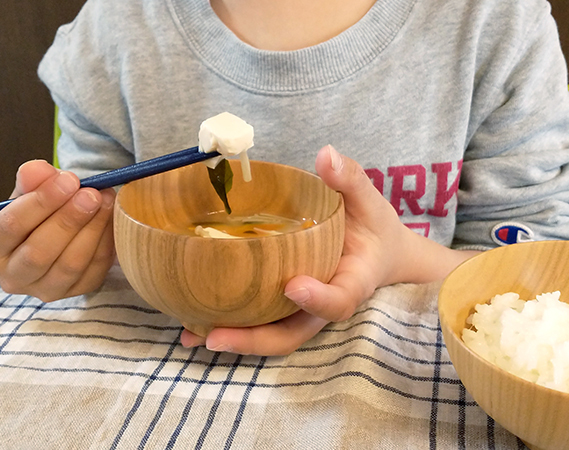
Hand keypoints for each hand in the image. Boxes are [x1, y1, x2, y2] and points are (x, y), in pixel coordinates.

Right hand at [0, 160, 115, 301]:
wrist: (63, 229)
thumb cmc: (42, 209)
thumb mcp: (33, 190)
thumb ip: (33, 179)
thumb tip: (37, 170)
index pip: (10, 226)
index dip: (41, 201)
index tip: (68, 180)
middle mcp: (13, 277)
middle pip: (39, 252)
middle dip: (69, 219)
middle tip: (91, 194)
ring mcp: (46, 290)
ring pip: (70, 264)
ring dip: (92, 229)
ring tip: (106, 201)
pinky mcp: (77, 292)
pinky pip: (95, 269)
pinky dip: (106, 241)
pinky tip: (112, 218)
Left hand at [181, 145, 476, 354]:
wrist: (378, 255)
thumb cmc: (372, 228)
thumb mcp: (368, 202)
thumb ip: (349, 180)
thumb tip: (326, 154)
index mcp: (351, 283)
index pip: (338, 302)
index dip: (317, 299)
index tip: (292, 285)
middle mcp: (323, 307)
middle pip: (292, 334)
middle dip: (255, 340)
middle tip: (214, 336)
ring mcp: (302, 312)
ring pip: (271, 335)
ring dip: (232, 339)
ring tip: (189, 334)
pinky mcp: (284, 308)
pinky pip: (260, 323)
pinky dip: (228, 327)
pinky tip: (190, 327)